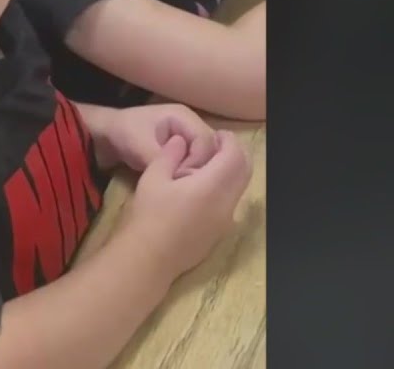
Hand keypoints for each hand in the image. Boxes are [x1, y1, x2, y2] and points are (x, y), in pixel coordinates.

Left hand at [89, 103, 218, 177]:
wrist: (107, 135)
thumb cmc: (124, 134)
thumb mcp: (140, 146)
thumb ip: (161, 159)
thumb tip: (181, 178)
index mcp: (184, 117)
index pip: (206, 141)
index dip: (198, 161)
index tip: (182, 177)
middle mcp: (191, 124)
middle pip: (211, 149)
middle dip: (200, 167)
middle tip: (184, 184)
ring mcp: (189, 136)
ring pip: (206, 157)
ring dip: (197, 171)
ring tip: (182, 185)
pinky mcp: (184, 148)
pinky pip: (197, 161)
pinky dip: (191, 172)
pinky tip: (181, 184)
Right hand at [123, 132, 251, 277]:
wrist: (148, 258)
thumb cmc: (148, 215)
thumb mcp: (153, 177)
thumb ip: (170, 154)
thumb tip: (181, 140)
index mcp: (212, 187)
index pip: (235, 156)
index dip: (229, 141)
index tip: (217, 134)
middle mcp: (226, 204)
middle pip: (245, 172)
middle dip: (235, 154)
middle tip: (216, 146)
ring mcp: (225, 222)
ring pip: (239, 190)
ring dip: (231, 173)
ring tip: (207, 167)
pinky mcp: (219, 234)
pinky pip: (230, 205)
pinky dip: (224, 190)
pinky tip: (200, 192)